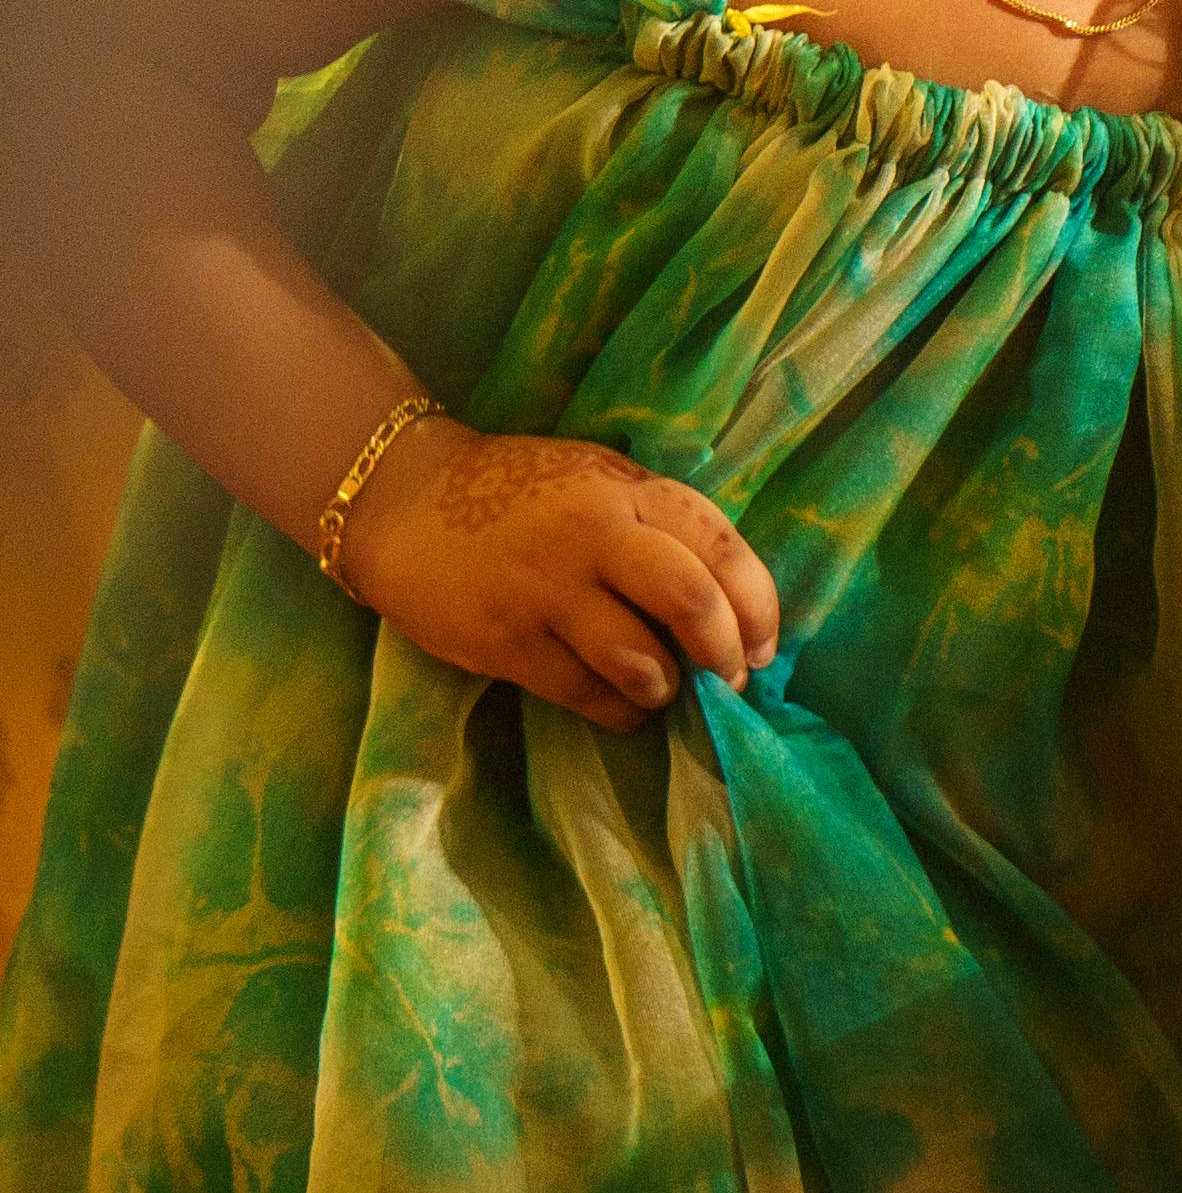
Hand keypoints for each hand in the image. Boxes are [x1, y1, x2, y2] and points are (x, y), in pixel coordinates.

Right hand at [336, 417, 780, 731]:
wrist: (404, 499)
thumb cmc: (517, 492)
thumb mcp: (596, 481)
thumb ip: (655, 525)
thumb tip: (725, 600)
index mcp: (626, 489)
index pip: (718, 542)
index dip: (756, 601)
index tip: (766, 643)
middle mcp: (593, 533)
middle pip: (689, 599)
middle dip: (724, 651)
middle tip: (730, 678)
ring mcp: (547, 589)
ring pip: (638, 659)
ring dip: (665, 686)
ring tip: (663, 688)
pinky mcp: (505, 639)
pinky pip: (583, 692)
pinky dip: (618, 710)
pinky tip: (623, 706)